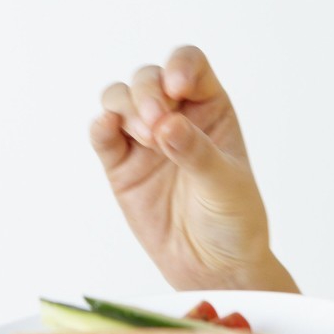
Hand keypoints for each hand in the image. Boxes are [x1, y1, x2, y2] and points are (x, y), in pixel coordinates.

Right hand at [90, 46, 295, 290]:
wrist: (213, 268)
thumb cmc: (234, 221)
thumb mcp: (227, 185)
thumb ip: (197, 153)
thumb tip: (168, 125)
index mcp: (209, 109)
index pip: (189, 66)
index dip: (179, 66)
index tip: (178, 88)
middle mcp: (174, 116)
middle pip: (148, 78)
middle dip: (148, 93)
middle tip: (156, 127)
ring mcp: (143, 139)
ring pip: (120, 99)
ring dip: (125, 107)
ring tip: (145, 138)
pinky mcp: (119, 164)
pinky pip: (101, 134)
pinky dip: (100, 126)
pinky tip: (107, 130)